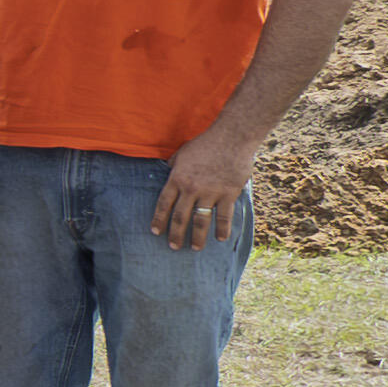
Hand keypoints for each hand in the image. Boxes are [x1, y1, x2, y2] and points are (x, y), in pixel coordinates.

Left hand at [153, 133, 259, 249]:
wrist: (232, 138)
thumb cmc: (205, 143)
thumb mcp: (182, 153)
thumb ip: (174, 165)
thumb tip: (168, 171)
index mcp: (177, 179)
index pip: (164, 204)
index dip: (159, 219)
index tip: (155, 232)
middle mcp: (191, 188)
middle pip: (180, 216)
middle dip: (175, 234)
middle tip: (173, 247)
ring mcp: (210, 192)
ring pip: (201, 220)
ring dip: (198, 236)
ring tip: (195, 248)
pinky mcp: (228, 193)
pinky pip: (224, 215)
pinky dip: (222, 228)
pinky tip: (221, 238)